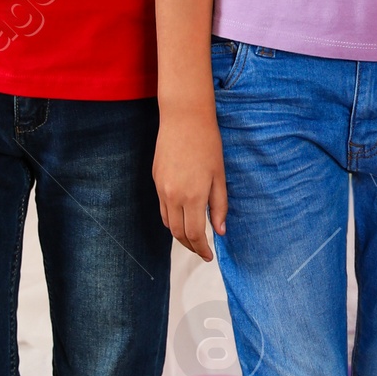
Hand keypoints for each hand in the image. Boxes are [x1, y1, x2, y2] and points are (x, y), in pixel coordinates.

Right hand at [155, 107, 227, 257]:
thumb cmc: (207, 144)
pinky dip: (171, 219)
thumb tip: (221, 231)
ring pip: (167, 223)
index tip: (209, 256)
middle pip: (178, 233)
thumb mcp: (219, 176)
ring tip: (194, 238)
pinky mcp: (155, 180)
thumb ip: (219, 206)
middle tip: (203, 251)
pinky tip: (182, 218)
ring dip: (179, 235)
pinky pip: (162, 208)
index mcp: (192, 196)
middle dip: (191, 246)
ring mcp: (161, 188)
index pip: (195, 234)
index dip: (202, 249)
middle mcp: (173, 196)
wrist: (184, 119)